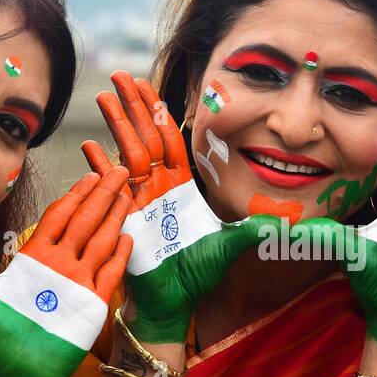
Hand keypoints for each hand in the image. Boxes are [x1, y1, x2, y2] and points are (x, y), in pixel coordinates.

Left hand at [0, 168, 132, 376]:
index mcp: (33, 261)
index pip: (58, 218)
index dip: (74, 195)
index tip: (89, 174)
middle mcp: (59, 267)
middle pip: (84, 222)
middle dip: (101, 195)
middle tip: (117, 170)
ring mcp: (78, 285)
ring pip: (101, 242)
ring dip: (114, 217)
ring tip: (127, 193)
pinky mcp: (92, 306)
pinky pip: (110, 274)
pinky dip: (120, 255)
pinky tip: (128, 236)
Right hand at [89, 72, 270, 342]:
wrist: (174, 302)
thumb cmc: (198, 274)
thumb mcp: (229, 245)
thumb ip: (253, 229)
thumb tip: (287, 221)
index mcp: (180, 187)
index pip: (170, 139)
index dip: (159, 112)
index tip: (148, 86)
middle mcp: (158, 188)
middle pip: (146, 136)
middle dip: (134, 106)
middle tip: (119, 75)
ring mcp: (139, 200)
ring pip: (127, 153)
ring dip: (116, 125)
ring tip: (104, 96)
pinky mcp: (126, 217)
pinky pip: (111, 187)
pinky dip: (99, 168)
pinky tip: (89, 147)